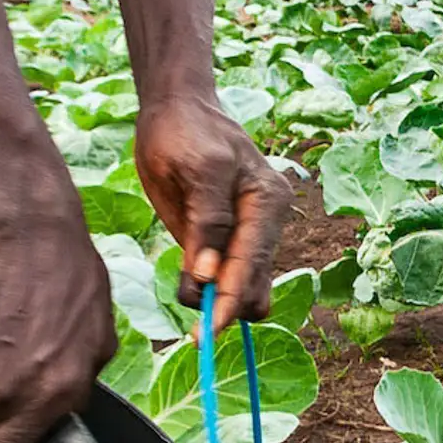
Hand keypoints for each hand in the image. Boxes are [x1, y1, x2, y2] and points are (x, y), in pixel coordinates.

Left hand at [134, 89, 289, 333]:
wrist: (175, 110)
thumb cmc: (183, 133)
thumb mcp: (194, 169)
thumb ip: (205, 223)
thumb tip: (208, 276)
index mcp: (267, 201)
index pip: (253, 262)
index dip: (232, 300)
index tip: (210, 331)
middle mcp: (267, 220)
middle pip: (258, 284)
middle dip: (229, 307)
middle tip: (194, 326)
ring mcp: (250, 231)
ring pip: (247, 287)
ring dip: (221, 302)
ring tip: (186, 293)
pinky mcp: (230, 239)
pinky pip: (231, 277)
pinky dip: (214, 291)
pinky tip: (190, 284)